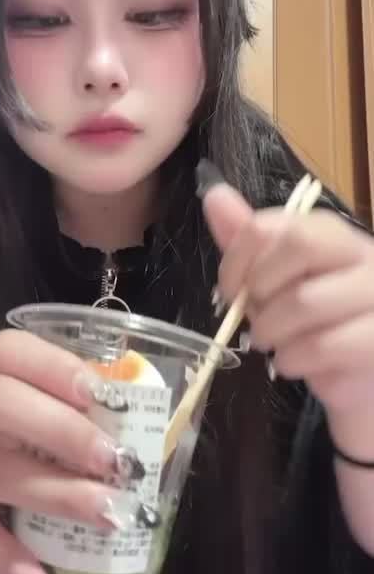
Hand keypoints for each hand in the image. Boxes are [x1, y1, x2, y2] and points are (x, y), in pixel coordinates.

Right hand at [0, 330, 141, 573]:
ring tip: (108, 512)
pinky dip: (7, 560)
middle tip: (115, 457)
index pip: (10, 353)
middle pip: (2, 406)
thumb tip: (126, 410)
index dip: (55, 368)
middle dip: (63, 430)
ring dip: (56, 494)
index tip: (100, 391)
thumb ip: (48, 391)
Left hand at [202, 181, 373, 456]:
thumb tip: (215, 196)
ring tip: (274, 346)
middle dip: (260, 293)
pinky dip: (295, 361)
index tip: (229, 288)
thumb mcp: (282, 283)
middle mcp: (367, 258)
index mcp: (338, 238)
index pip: (285, 225)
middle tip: (256, 321)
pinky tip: (296, 365)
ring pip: (307, 302)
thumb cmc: (320, 328)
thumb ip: (252, 244)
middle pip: (299, 248)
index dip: (242, 256)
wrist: (364, 378)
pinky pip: (324, 346)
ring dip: (273, 334)